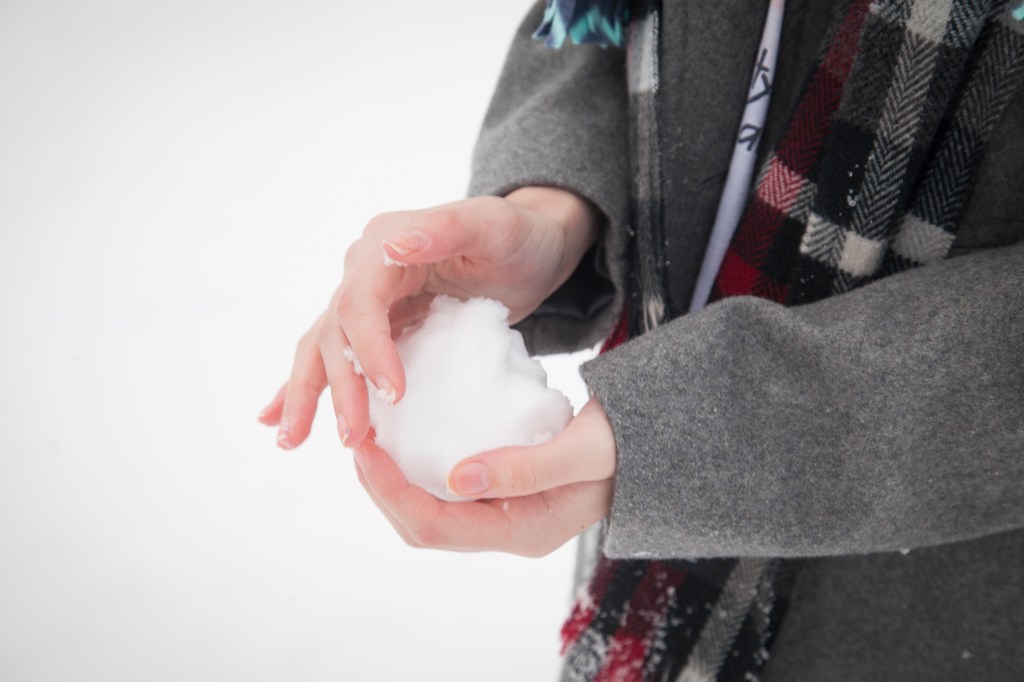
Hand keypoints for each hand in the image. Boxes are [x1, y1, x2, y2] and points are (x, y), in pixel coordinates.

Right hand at [258, 187, 599, 449]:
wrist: (532, 247)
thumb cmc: (519, 236)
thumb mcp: (493, 227)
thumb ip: (446, 230)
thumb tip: (394, 245)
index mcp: (384, 243)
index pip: (361, 302)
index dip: (369, 350)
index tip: (394, 394)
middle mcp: (365, 269)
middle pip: (334, 331)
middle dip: (336, 387)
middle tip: (351, 438)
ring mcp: (368, 298)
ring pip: (324, 348)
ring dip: (306, 394)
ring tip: (291, 441)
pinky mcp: (378, 324)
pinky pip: (335, 356)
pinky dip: (307, 386)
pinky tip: (280, 420)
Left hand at [353, 398, 615, 556]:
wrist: (654, 442)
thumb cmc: (626, 445)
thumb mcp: (583, 450)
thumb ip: (525, 467)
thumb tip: (455, 478)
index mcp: (524, 531)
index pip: (436, 526)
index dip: (391, 491)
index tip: (366, 448)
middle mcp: (507, 530)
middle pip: (424, 525)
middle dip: (382, 487)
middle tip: (359, 439)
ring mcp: (504, 513)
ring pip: (431, 508)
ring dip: (396, 479)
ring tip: (375, 437)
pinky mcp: (504, 490)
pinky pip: (447, 487)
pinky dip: (420, 465)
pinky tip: (410, 434)